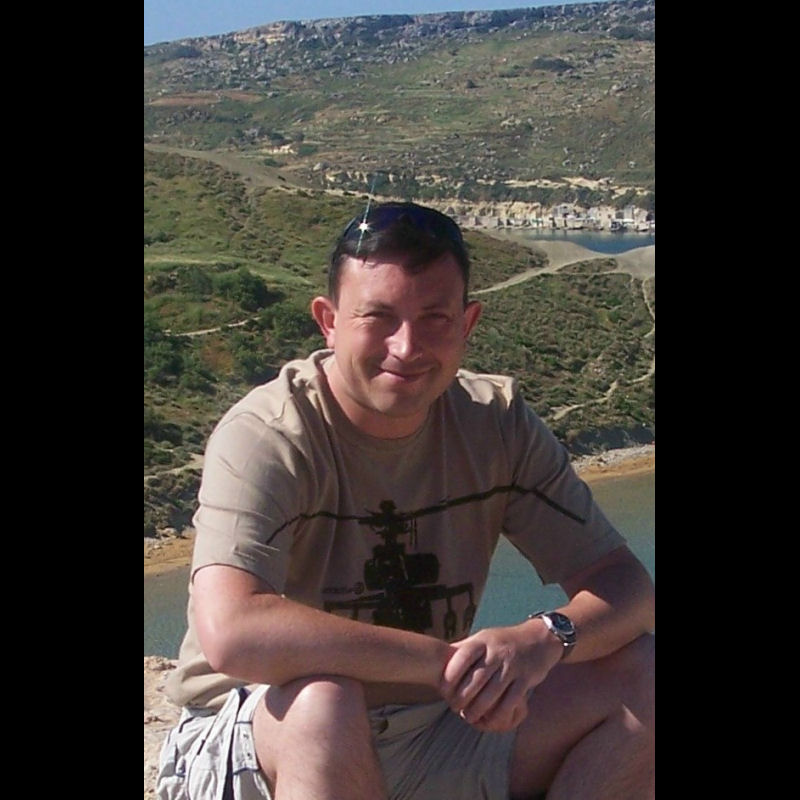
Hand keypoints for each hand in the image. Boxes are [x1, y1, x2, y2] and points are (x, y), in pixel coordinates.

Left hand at [439, 621, 561, 731]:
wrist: (538, 639)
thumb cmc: (502, 642)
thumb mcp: (483, 638)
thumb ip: (463, 649)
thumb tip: (436, 658)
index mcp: (483, 641)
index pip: (463, 656)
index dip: (451, 674)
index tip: (443, 690)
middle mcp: (498, 652)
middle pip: (476, 678)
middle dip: (462, 697)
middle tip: (454, 708)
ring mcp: (513, 666)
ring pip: (492, 692)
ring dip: (478, 709)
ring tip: (468, 717)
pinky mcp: (526, 679)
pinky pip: (510, 701)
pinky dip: (498, 714)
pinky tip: (490, 720)